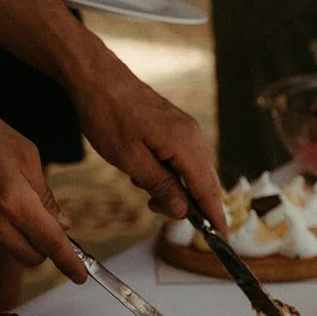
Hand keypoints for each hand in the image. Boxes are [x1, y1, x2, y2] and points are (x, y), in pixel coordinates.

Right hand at [0, 85, 86, 281]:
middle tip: (51, 226)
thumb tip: (62, 224)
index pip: (50, 243)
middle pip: (30, 257)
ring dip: (19, 231)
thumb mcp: (25, 153)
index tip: (80, 275)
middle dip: (45, 249)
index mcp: (14, 201)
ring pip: (9, 243)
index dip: (69, 263)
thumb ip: (45, 194)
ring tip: (8, 188)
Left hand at [68, 45, 226, 229]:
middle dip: (187, 204)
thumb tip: (183, 210)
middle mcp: (193, 135)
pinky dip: (170, 172)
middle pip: (204, 181)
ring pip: (192, 171)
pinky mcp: (176, 126)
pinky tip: (145, 171)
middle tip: (156, 209)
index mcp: (185, 144)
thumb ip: (160, 186)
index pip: (207, 189)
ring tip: (142, 185)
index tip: (221, 238)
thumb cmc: (107, 114)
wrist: (96, 77)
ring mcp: (186, 129)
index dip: (215, 216)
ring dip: (174, 187)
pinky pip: (183, 158)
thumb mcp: (129, 159)